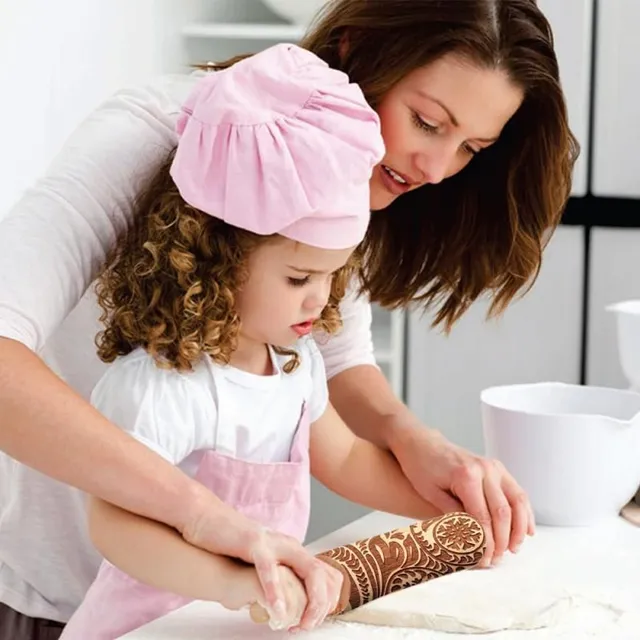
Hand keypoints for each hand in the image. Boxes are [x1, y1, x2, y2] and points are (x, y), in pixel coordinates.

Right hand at [181, 489, 341, 629]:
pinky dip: (276, 590)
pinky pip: (269, 568)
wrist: (206, 519)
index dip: (327, 600)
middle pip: (322, 574)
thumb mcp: (262, 564)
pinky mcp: (254, 543)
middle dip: (322, 604)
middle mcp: (289, 545)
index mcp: (292, 551)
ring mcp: (274, 543)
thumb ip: (276, 579)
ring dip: (309, 600)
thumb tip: (283, 607)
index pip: (325, 574)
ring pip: (307, 569)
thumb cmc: (231, 545)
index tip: (316, 620)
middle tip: (309, 626)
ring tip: (301, 623)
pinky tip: (277, 609)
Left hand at [392, 427, 534, 566]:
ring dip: (519, 528)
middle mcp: (485, 469)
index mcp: (466, 476)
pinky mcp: (498, 468)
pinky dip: (525, 512)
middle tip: (496, 560)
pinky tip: (527, 530)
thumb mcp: (430, 494)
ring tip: (513, 549)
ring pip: (517, 501)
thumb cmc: (421, 467)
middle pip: (503, 512)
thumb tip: (472, 542)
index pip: (483, 518)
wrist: (422, 443)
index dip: (486, 543)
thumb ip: (453, 516)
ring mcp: (494, 466)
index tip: (484, 561)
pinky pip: (517, 492)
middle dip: (502, 540)